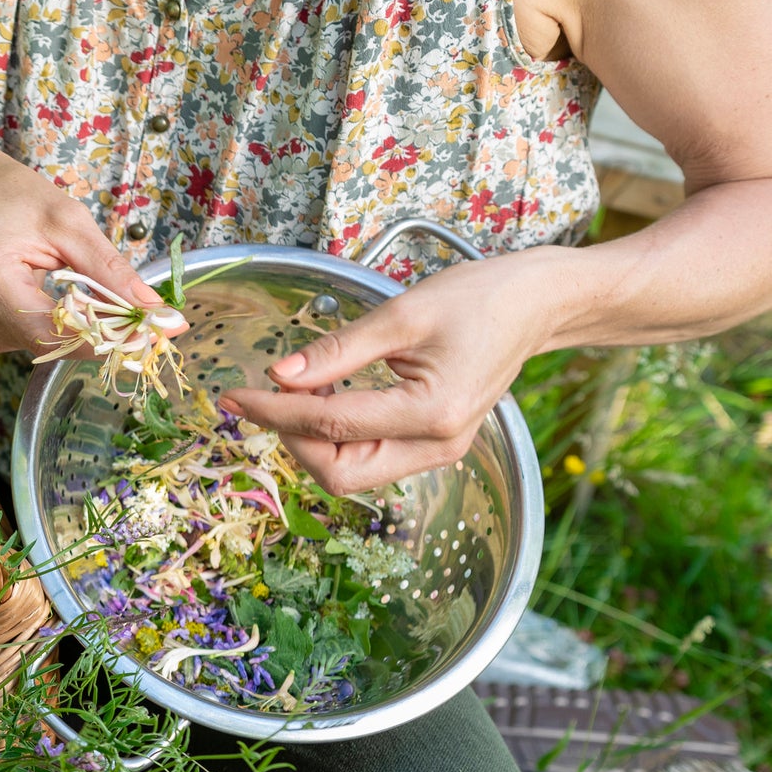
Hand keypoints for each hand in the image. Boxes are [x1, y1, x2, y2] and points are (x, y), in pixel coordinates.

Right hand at [0, 149, 179, 353]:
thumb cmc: (16, 199)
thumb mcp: (70, 223)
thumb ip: (112, 272)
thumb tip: (156, 313)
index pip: (50, 333)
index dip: (102, 340)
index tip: (146, 335)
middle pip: (45, 343)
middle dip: (91, 331)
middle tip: (127, 313)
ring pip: (36, 347)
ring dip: (66, 326)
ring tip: (63, 283)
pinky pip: (20, 341)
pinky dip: (42, 325)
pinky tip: (37, 294)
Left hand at [218, 248, 570, 494]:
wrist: (536, 305)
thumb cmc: (479, 298)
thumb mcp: (402, 313)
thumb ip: (337, 350)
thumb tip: (278, 376)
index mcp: (433, 412)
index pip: (331, 425)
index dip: (274, 411)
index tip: (235, 393)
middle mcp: (439, 445)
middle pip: (339, 472)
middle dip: (292, 439)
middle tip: (264, 397)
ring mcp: (440, 451)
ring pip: (351, 473)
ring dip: (311, 442)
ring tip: (291, 396)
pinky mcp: (435, 446)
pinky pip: (370, 459)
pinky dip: (336, 438)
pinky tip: (320, 403)